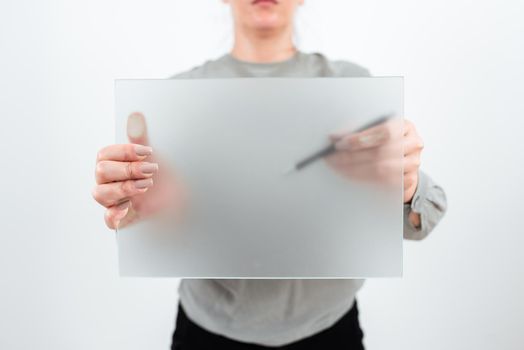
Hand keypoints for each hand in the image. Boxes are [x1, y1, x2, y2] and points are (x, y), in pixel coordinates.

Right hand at [92, 112, 186, 229]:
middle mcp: (109, 182)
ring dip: (124, 187)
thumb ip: (141, 138)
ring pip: (100, 194)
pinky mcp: (123, 217)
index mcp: (112, 164)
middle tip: (151, 169)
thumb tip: (135, 116)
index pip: (104, 154)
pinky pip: (108, 219)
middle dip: (127, 169)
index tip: (146, 152)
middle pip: (101, 172)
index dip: (124, 152)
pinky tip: (128, 207)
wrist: (178, 198)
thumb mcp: (152, 157)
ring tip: (147, 185)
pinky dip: (114, 214)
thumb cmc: (160, 176)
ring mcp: (114, 200)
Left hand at [326, 118, 423, 203]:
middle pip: (380, 152)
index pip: (383, 132)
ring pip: (381, 169)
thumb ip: (360, 132)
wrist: (403, 160)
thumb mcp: (376, 130)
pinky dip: (363, 179)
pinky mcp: (408, 179)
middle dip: (352, 156)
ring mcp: (412, 163)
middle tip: (333, 158)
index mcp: (404, 126)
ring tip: (337, 167)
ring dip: (354, 169)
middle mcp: (413, 144)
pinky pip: (383, 182)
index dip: (360, 139)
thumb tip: (336, 137)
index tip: (340, 143)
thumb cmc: (386, 142)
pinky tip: (349, 174)